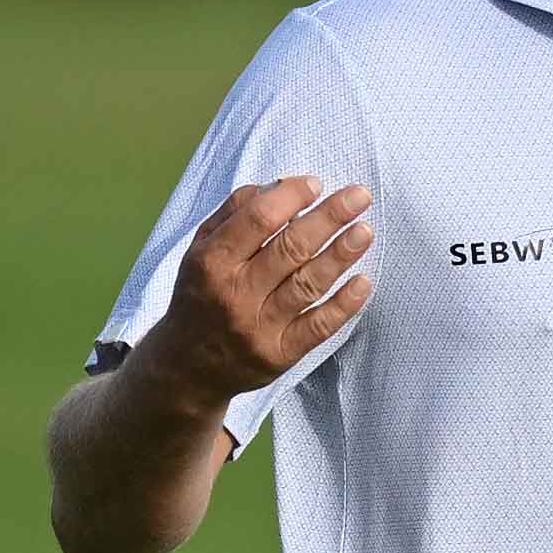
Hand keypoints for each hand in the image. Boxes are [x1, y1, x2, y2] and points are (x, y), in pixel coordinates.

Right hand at [145, 177, 376, 401]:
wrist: (187, 368)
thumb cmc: (201, 294)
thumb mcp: (200, 250)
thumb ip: (234, 213)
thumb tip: (280, 185)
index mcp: (212, 262)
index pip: (258, 220)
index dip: (292, 197)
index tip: (316, 184)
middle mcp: (234, 294)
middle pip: (290, 248)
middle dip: (330, 217)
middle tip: (360, 196)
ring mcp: (258, 327)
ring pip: (307, 284)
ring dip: (341, 254)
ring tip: (364, 231)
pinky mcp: (279, 355)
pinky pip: (317, 327)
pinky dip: (344, 304)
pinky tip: (363, 281)